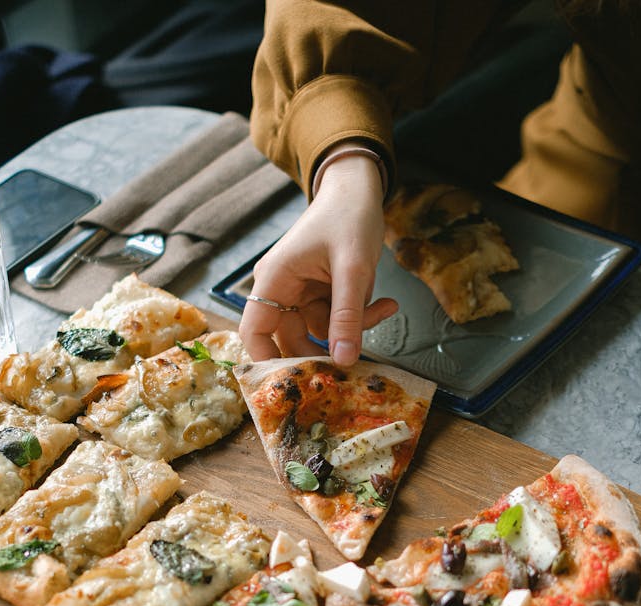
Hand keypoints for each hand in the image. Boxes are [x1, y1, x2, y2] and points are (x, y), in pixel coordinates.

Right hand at [239, 153, 397, 364]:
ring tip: (384, 308)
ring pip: (320, 331)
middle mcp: (282, 289)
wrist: (359, 187)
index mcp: (274, 279)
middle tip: (354, 358)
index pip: (254, 332)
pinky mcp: (322, 293)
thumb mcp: (353, 268)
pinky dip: (360, 316)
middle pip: (290, 339)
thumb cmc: (349, 215)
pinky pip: (337, 319)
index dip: (266, 361)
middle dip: (325, 349)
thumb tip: (343, 361)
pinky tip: (386, 302)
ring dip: (352, 328)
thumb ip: (348, 316)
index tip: (293, 383)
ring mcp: (302, 293)